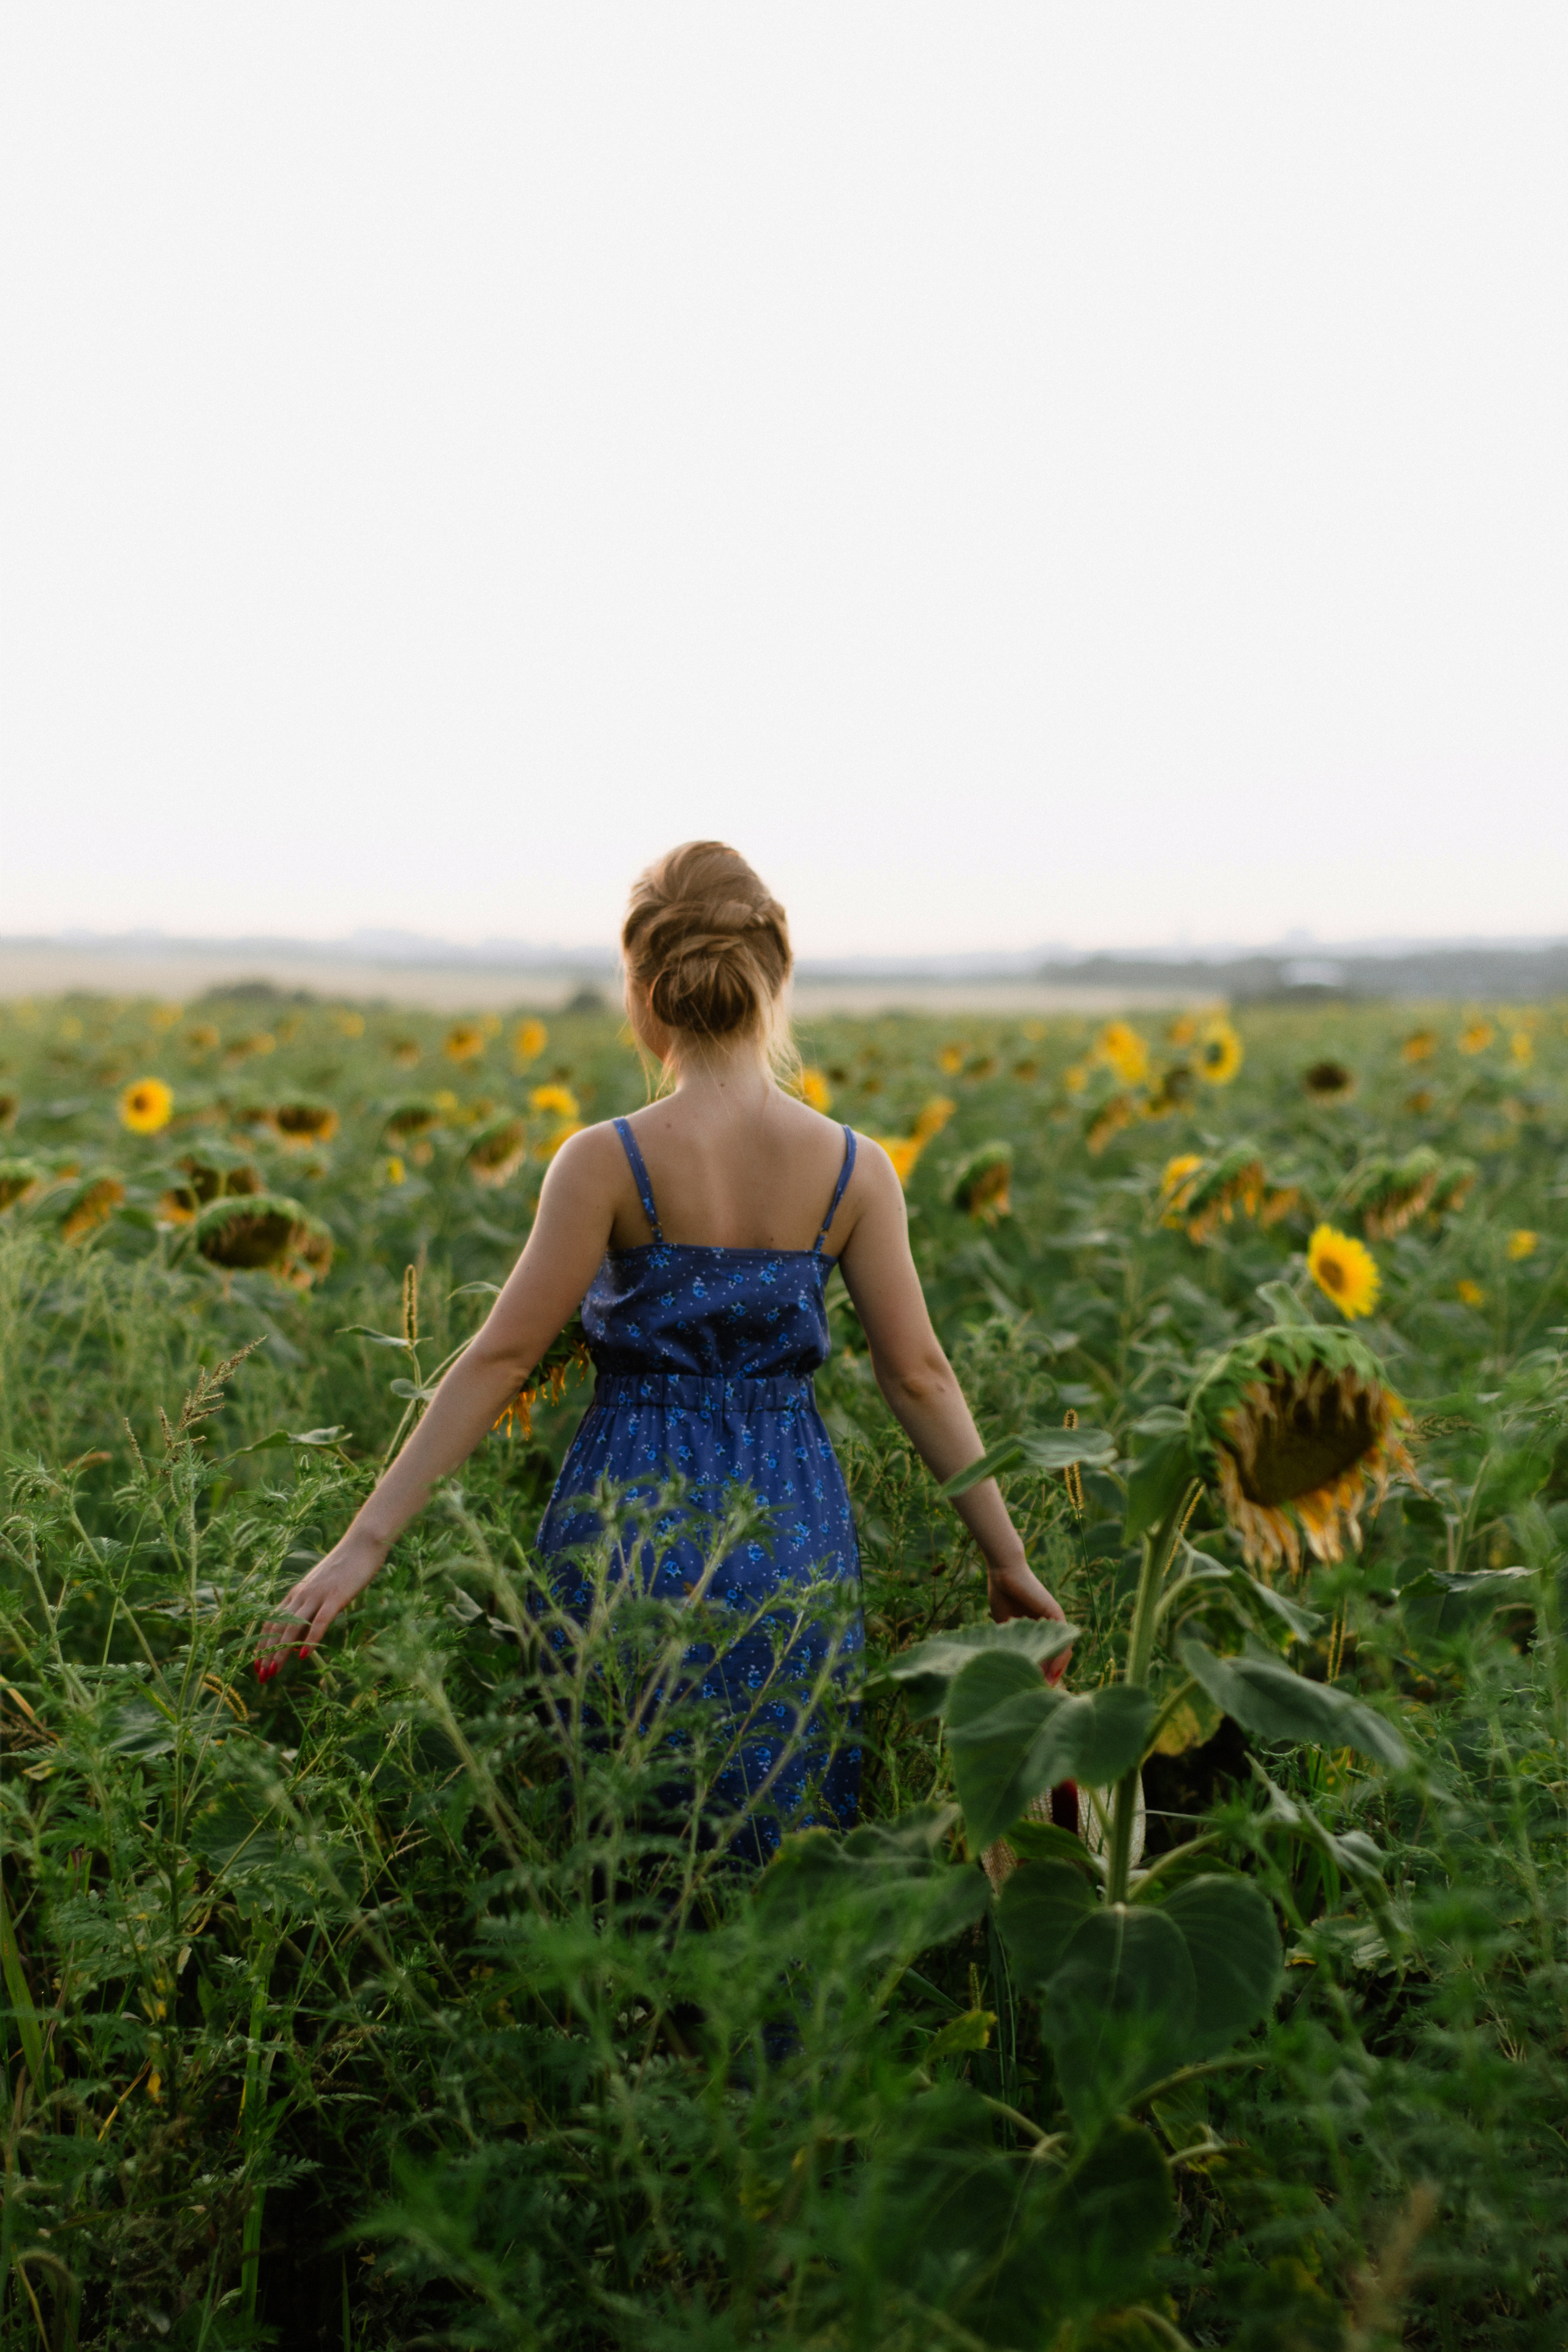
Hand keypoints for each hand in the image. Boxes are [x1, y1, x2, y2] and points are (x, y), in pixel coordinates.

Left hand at [255, 1530, 386, 1678]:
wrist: (361, 1544)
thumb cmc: (345, 1566)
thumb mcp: (322, 1589)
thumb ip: (310, 1610)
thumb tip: (300, 1640)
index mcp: (297, 1592)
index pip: (271, 1622)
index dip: (262, 1645)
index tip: (257, 1665)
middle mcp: (301, 1594)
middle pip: (278, 1628)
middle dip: (267, 1654)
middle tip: (261, 1677)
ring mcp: (317, 1595)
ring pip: (293, 1628)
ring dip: (281, 1651)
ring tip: (274, 1672)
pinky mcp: (335, 1597)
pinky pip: (319, 1622)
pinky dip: (311, 1640)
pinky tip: (304, 1656)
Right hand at [986, 1555, 1071, 1683]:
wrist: (1003, 1574)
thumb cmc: (1002, 1597)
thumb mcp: (1007, 1630)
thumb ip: (1015, 1646)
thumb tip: (1014, 1671)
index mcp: (1039, 1630)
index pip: (1046, 1657)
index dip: (1042, 1674)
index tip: (1036, 1692)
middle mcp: (1051, 1627)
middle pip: (1057, 1657)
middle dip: (1052, 1677)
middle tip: (1044, 1696)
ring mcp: (1055, 1621)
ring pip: (1062, 1651)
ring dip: (1057, 1671)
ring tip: (1048, 1688)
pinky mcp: (1056, 1614)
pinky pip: (1064, 1639)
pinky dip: (1060, 1656)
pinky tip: (1053, 1671)